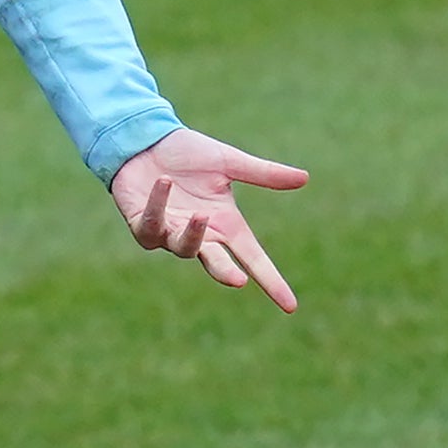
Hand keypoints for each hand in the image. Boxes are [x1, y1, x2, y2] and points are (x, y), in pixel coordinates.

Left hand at [109, 127, 309, 313]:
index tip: (290, 306)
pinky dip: (158, 205)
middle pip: (217, 263)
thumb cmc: (188, 155)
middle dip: (226, 272)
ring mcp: (170, 234)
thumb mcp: (229, 162)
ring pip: (183, 248)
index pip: (254, 259)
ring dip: (193, 235)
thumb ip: (264, 174)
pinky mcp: (142, 224)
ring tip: (201, 215)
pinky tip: (164, 183)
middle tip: (238, 281)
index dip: (271, 282)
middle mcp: (200, 235)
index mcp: (226, 225)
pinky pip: (151, 225)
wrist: (148, 140)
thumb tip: (304, 179)